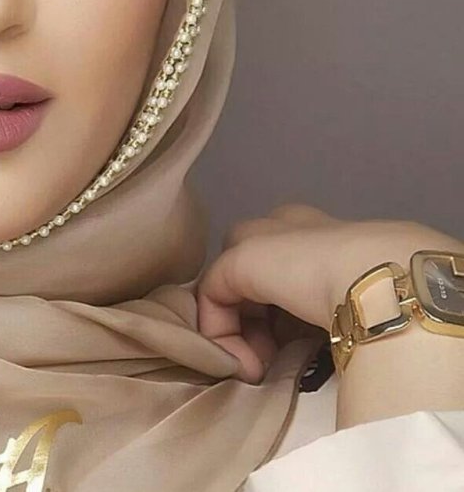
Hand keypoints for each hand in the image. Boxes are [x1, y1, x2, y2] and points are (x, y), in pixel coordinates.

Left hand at [196, 203, 463, 383]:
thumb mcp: (352, 304)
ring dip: (240, 333)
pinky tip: (250, 363)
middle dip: (255, 318)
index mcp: (320, 235)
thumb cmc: (383, 293)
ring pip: (228, 285)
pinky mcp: (236, 258)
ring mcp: (257, 239)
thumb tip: (294, 345)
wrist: (383, 278)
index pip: (284, 265)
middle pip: (249, 273)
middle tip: (273, 358)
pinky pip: (211, 296)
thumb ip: (319, 314)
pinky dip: (222, 335)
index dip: (280, 312)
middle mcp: (285, 228)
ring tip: (264, 367)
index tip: (294, 348)